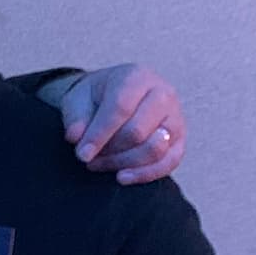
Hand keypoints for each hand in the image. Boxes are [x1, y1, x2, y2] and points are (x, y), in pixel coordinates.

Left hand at [59, 64, 184, 184]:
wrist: (113, 98)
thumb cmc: (95, 99)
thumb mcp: (77, 101)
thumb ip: (76, 119)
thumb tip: (77, 138)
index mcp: (136, 77)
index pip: (120, 108)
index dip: (99, 135)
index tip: (82, 154)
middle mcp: (162, 94)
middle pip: (138, 131)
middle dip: (110, 150)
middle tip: (88, 158)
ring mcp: (175, 117)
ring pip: (155, 149)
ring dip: (123, 163)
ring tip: (99, 164)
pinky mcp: (179, 140)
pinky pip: (169, 162)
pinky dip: (145, 174)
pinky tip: (121, 177)